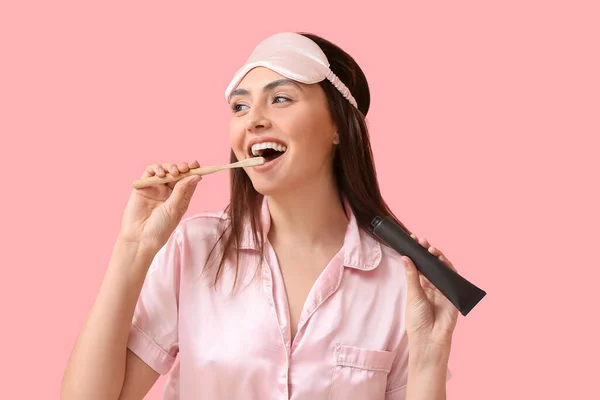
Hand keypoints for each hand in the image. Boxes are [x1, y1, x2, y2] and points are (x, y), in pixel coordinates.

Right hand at [119, 160, 201, 252]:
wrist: (140, 237)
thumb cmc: (160, 228)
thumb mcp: (175, 208)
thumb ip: (182, 190)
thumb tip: (196, 176)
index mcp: (180, 198)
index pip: (189, 180)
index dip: (193, 171)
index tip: (196, 165)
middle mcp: (169, 192)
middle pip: (178, 173)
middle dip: (183, 167)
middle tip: (185, 168)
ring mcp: (156, 188)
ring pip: (165, 170)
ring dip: (170, 167)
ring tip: (173, 172)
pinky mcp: (143, 187)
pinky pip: (150, 172)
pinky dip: (156, 168)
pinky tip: (160, 173)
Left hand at [402, 234, 458, 349]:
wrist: (429, 338)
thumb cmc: (417, 320)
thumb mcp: (413, 295)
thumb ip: (412, 276)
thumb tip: (405, 257)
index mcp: (420, 286)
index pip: (419, 265)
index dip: (417, 253)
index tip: (412, 240)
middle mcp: (432, 285)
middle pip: (431, 264)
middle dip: (426, 251)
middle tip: (421, 240)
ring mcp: (443, 289)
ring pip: (442, 268)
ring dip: (437, 257)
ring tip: (430, 248)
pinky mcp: (453, 294)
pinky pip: (451, 277)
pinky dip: (448, 268)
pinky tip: (441, 260)